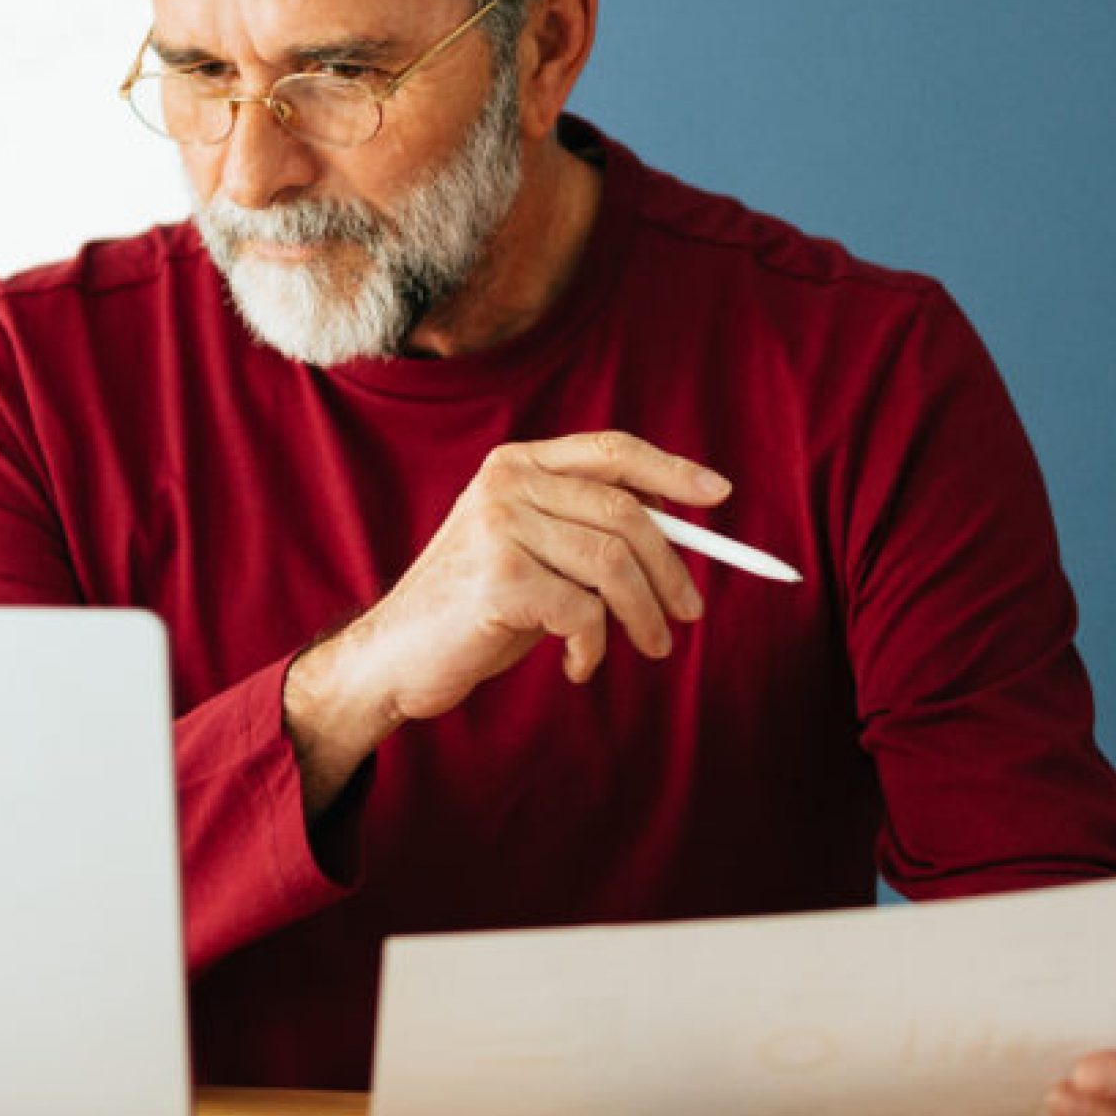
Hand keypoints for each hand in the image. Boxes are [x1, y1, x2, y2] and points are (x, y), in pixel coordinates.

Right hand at [281, 433, 726, 801]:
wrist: (396, 657)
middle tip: (690, 614)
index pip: (610, 451)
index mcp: (515, 464)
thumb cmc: (475, 610)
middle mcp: (506, 483)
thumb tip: (681, 537)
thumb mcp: (532, 553)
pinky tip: (576, 664)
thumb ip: (585, 532)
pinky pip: (584, 612)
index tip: (719, 495)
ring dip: (645, 616)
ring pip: (613, 564)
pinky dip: (595, 646)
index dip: (670, 470)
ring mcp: (499, 527)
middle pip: (624, 513)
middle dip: (671, 570)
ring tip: (652, 648)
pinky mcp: (499, 579)